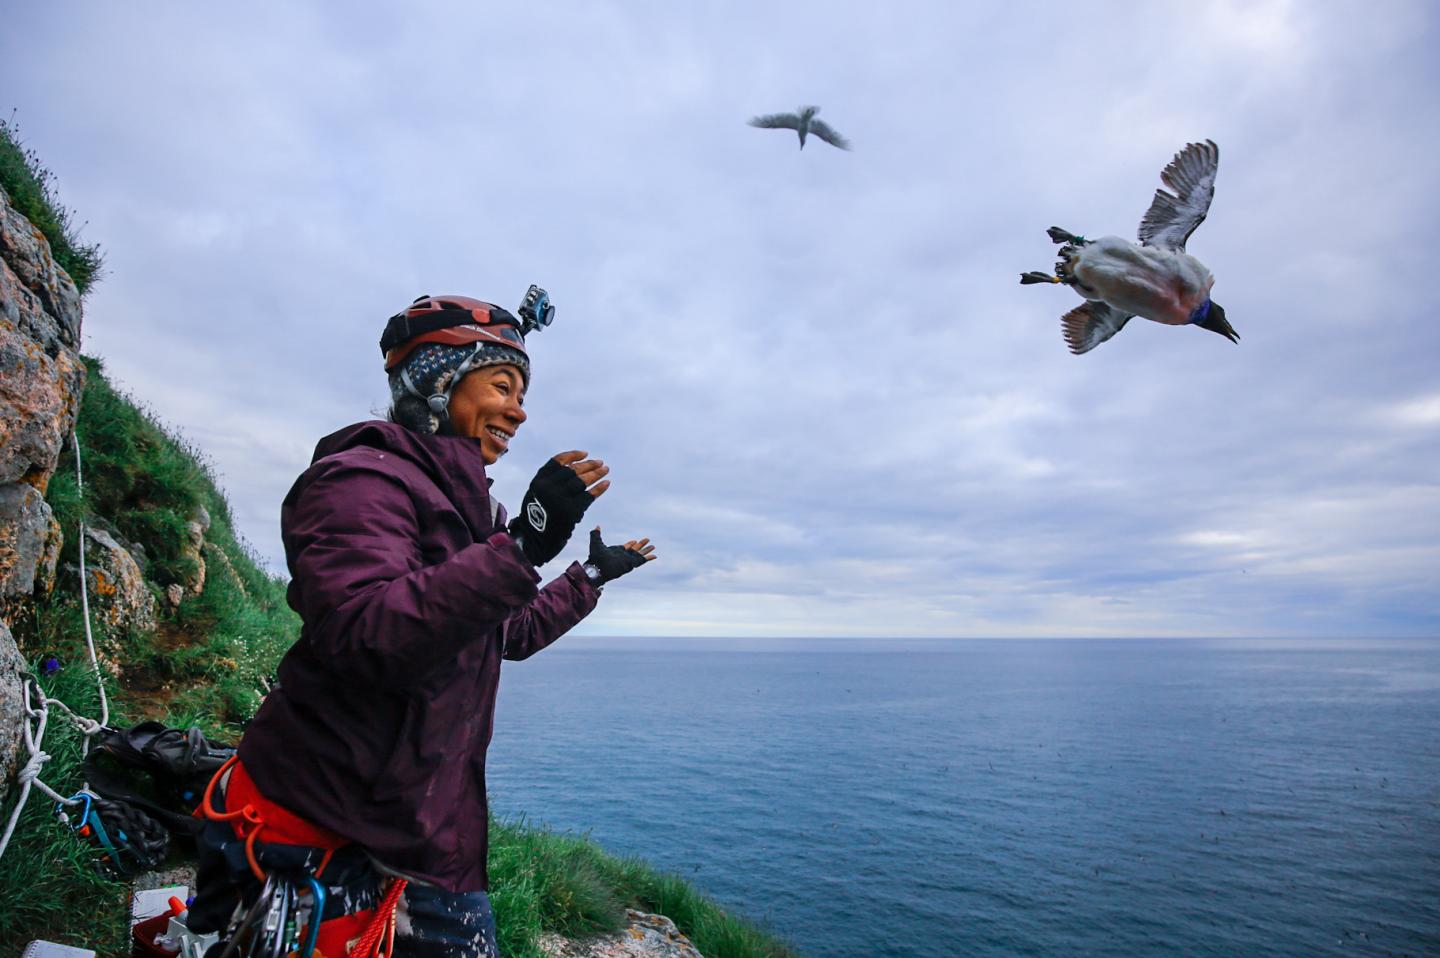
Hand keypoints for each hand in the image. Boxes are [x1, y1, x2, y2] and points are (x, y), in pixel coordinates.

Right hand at [507, 451, 609, 565]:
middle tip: (601, 463)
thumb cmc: (538, 514)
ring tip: (605, 469)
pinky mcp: (571, 512)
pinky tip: (606, 483)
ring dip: (596, 474)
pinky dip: (599, 488)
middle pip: (573, 471)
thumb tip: (576, 464)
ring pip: (582, 482)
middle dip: (589, 465)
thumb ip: (550, 479)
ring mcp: (560, 500)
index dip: (573, 456)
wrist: (536, 539)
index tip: (585, 454)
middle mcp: (548, 488)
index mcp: (538, 481)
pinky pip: (589, 496)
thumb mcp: (537, 492)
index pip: (558, 461)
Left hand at [584, 527, 655, 585]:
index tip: (634, 541)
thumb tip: (597, 526)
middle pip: (634, 550)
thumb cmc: (595, 558)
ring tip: (653, 546)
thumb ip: (595, 534)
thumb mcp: (595, 543)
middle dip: (641, 545)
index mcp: (616, 552)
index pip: (625, 547)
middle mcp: (623, 556)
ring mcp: (627, 560)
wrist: (597, 568)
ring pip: (639, 554)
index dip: (630, 544)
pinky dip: (648, 558)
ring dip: (646, 550)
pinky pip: (641, 561)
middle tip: (647, 540)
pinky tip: (654, 556)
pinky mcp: (631, 564)